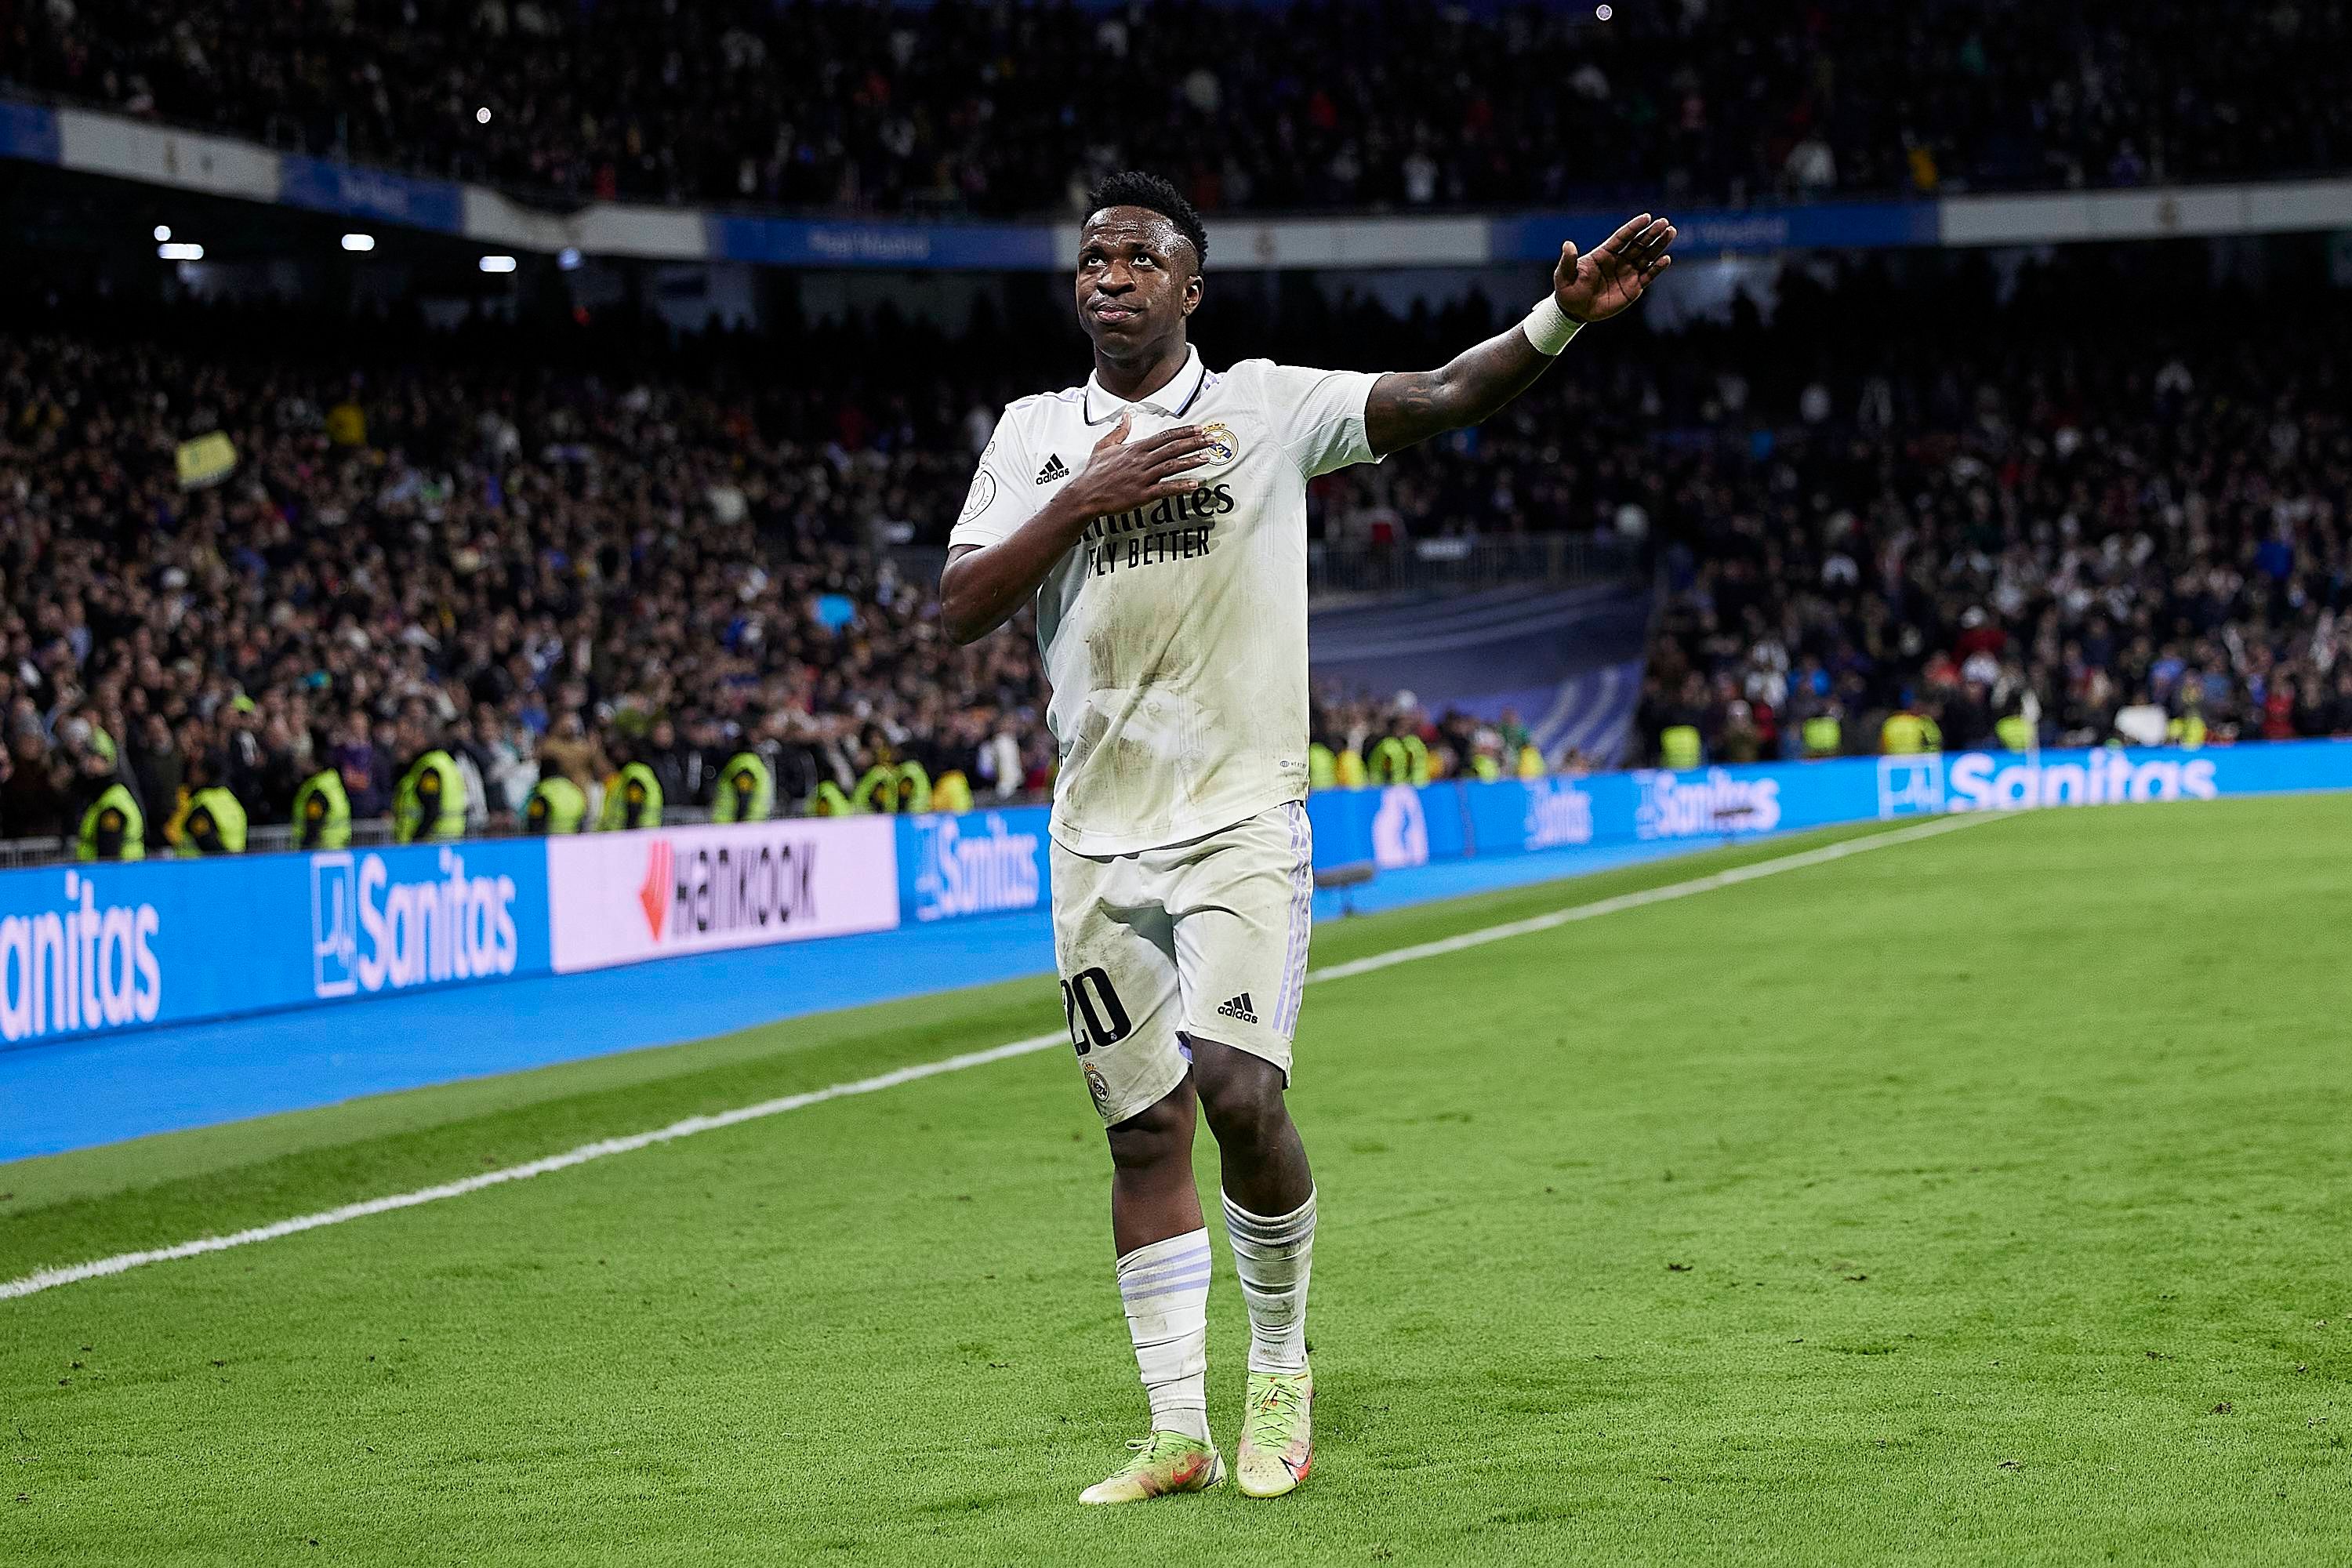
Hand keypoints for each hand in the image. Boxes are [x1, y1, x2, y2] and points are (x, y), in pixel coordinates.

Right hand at [1061, 413, 1215, 517]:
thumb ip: (1119, 431)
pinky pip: (1165, 489)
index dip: (1183, 432)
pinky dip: (1181, 486)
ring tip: (1207, 457)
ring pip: (1172, 466)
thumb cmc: (1094, 472)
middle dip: (1194, 443)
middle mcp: (1141, 460)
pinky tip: (1194, 484)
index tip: (1198, 429)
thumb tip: (1127, 416)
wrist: (1085, 495)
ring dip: (1191, 461)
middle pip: (1173, 448)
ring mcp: (1143, 477)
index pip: (1164, 436)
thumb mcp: (1104, 446)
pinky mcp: (1142, 494)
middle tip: (1211, 439)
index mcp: (1135, 448)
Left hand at [1554, 212, 1675, 322]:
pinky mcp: (1633, 288)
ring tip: (1671, 232)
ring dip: (1659, 245)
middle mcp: (1618, 260)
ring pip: (1647, 256)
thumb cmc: (1568, 290)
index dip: (1634, 227)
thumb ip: (1569, 260)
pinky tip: (1666, 259)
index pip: (1622, 237)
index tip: (1647, 217)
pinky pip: (1648, 276)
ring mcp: (1627, 273)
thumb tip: (1567, 244)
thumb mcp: (1564, 275)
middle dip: (1651, 233)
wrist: (1574, 311)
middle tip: (1664, 222)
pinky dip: (1657, 268)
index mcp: (1604, 253)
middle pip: (1638, 244)